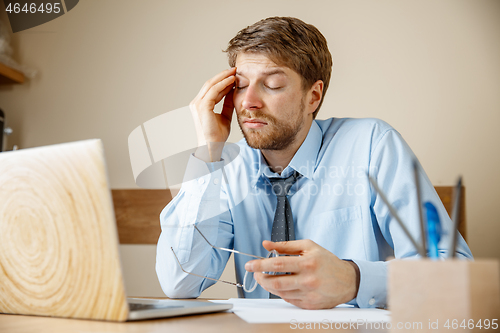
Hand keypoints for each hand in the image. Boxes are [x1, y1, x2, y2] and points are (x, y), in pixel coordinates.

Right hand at [190, 68, 235, 161]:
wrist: (213, 147)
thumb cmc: (217, 135)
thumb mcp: (225, 116)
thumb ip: (227, 104)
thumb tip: (233, 92)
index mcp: (200, 105)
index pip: (211, 89)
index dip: (222, 81)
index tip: (233, 76)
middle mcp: (196, 103)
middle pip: (209, 84)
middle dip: (222, 75)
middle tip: (234, 70)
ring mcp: (198, 104)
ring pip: (211, 85)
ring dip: (223, 77)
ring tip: (235, 72)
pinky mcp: (202, 107)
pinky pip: (213, 91)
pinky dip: (223, 84)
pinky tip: (232, 81)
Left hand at [245, 239, 359, 308]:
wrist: (348, 280)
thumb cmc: (327, 261)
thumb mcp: (308, 246)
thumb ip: (286, 245)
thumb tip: (266, 244)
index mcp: (307, 263)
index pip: (278, 264)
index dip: (260, 264)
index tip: (250, 264)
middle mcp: (308, 280)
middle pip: (275, 282)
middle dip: (260, 278)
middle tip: (255, 273)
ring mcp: (308, 295)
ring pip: (280, 293)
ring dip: (268, 286)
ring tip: (265, 278)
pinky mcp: (309, 305)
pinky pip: (289, 300)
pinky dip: (281, 292)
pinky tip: (281, 285)